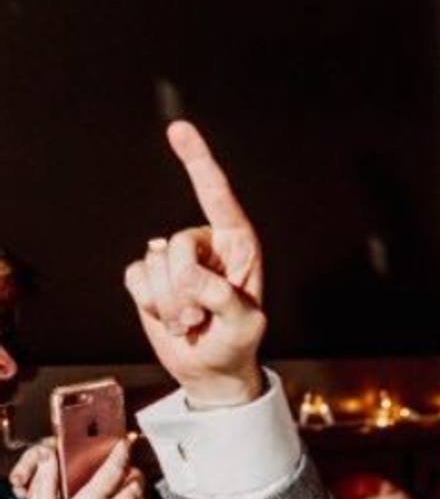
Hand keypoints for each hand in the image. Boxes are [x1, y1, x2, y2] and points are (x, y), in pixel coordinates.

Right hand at [123, 121, 266, 404]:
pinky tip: (170, 319)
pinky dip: (150, 305)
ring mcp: (173, 258)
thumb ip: (224, 299)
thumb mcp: (245, 326)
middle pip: (176, 245)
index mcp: (237, 244)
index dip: (198, 162)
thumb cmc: (236, 342)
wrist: (211, 368)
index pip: (217, 196)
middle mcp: (204, 244)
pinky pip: (135, 278)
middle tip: (201, 319)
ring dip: (169, 305)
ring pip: (153, 264)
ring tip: (191, 323)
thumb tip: (190, 277)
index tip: (178, 129)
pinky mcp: (149, 275)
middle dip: (184, 289)